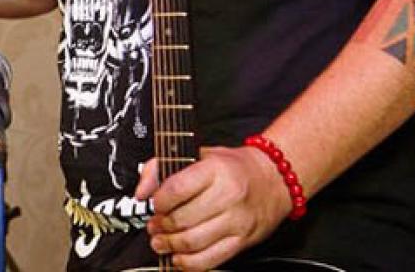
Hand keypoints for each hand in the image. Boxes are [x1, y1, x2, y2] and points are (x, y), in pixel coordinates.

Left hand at [133, 146, 292, 270]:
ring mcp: (237, 221)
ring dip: (170, 245)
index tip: (154, 204)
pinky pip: (210, 259)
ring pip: (193, 242)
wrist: (274, 179)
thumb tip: (141, 192)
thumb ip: (162, 166)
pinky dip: (188, 263)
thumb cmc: (233, 166)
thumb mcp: (198, 153)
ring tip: (161, 242)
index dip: (158, 201)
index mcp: (216, 170)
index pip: (177, 189)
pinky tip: (178, 257)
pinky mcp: (242, 241)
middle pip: (182, 219)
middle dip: (161, 226)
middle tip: (154, 225)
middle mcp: (228, 196)